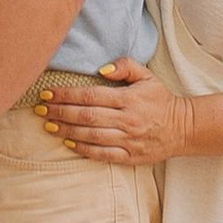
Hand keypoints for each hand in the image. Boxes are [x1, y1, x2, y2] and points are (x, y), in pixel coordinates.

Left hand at [34, 59, 195, 163]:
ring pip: (91, 136)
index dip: (66, 95)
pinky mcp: (130, 156)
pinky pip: (102, 154)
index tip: (47, 94)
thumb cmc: (160, 100)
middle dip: (59, 112)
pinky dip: (84, 150)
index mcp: (128, 99)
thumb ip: (125, 66)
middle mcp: (127, 120)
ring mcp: (128, 140)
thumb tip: (100, 68)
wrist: (183, 128)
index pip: (90, 95)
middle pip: (86, 116)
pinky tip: (68, 143)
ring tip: (47, 126)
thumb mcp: (147, 76)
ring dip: (66, 131)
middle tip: (39, 110)